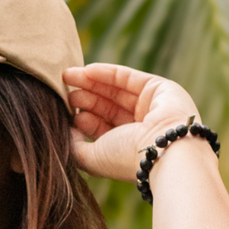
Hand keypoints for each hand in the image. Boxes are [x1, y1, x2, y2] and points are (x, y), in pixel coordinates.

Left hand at [62, 63, 203, 182]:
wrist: (164, 149)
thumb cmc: (126, 158)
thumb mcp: (91, 157)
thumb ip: (73, 145)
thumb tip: (64, 130)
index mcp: (130, 147)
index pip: (103, 127)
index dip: (84, 118)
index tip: (68, 114)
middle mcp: (143, 128)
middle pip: (108, 107)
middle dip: (85, 97)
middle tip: (64, 90)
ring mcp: (153, 107)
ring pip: (117, 91)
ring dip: (91, 83)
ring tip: (68, 77)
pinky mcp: (161, 89)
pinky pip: (129, 77)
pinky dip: (107, 72)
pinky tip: (86, 70)